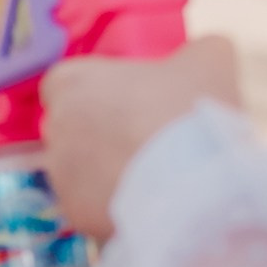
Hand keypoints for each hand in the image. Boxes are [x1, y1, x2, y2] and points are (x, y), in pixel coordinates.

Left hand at [40, 36, 240, 243]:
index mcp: (73, 83)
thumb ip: (199, 51)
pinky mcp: (76, 216)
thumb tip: (204, 55)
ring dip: (109, 170)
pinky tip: (151, 202)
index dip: (96, 88)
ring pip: (81, 170)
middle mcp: (56, 130)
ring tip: (156, 174)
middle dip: (102, 131)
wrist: (191, 187)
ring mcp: (62, 178)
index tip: (128, 97)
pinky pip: (94, 206)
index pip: (65, 82)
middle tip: (147, 135)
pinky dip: (116, 204)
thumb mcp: (209, 60)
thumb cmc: (189, 109)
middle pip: (73, 127)